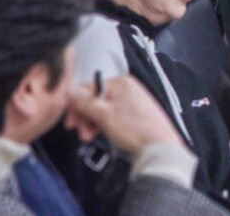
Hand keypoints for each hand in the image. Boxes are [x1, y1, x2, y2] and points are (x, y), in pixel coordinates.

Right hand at [65, 76, 182, 152]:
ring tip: (90, 136)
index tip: (71, 122)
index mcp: (121, 83)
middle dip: (84, 117)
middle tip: (81, 132)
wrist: (159, 146)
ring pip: (101, 109)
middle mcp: (126, 88)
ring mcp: (130, 101)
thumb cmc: (136, 129)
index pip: (88, 88)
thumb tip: (70, 91)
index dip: (75, 106)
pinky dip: (102, 125)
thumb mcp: (104, 115)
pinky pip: (111, 115)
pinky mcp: (133, 113)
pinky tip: (100, 134)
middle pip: (94, 99)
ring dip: (91, 123)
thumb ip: (85, 102)